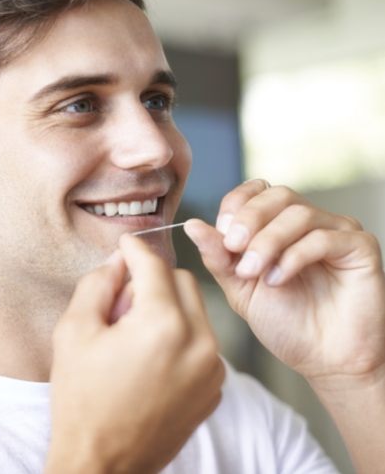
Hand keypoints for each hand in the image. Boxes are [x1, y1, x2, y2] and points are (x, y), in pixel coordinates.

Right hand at [46, 234, 223, 473]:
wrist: (103, 464)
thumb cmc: (82, 399)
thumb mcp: (74, 330)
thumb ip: (98, 283)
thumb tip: (119, 260)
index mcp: (162, 324)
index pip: (154, 265)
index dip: (135, 249)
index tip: (125, 243)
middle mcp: (198, 342)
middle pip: (182, 280)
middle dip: (153, 279)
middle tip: (123, 300)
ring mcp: (212, 368)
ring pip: (196, 309)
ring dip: (169, 306)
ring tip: (136, 332)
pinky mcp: (215, 387)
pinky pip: (202, 340)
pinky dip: (181, 334)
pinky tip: (151, 356)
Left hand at [184, 179, 384, 385]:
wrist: (324, 362)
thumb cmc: (285, 324)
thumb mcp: (240, 288)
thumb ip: (218, 256)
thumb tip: (192, 225)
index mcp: (278, 225)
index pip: (256, 191)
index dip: (236, 205)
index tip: (221, 232)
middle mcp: (309, 222)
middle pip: (277, 195)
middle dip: (249, 220)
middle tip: (233, 247)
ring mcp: (336, 231)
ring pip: (299, 214)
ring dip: (268, 241)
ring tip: (253, 272)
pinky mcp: (359, 248)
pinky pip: (324, 237)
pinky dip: (294, 256)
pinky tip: (278, 280)